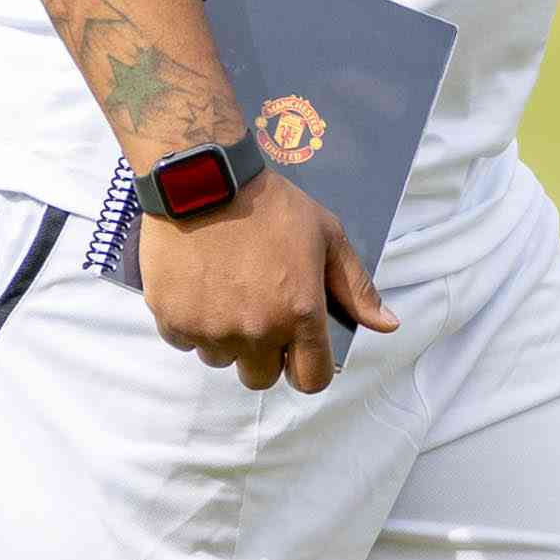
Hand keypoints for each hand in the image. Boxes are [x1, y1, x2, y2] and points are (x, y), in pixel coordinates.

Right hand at [140, 177, 397, 394]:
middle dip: (263, 357)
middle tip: (256, 317)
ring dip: (224, 340)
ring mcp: (210, 328)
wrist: (203, 179)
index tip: (298, 352)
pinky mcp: (171, 318)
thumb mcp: (327, 236)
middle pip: (260, 379)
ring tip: (224, 296)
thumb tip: (388, 324)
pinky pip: (183, 341)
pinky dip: (189, 324)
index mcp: (299, 314)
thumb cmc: (271, 205)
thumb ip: (356, 287)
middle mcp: (255, 330)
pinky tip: (196, 289)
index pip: (311, 380)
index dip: (307, 369)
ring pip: (219, 360)